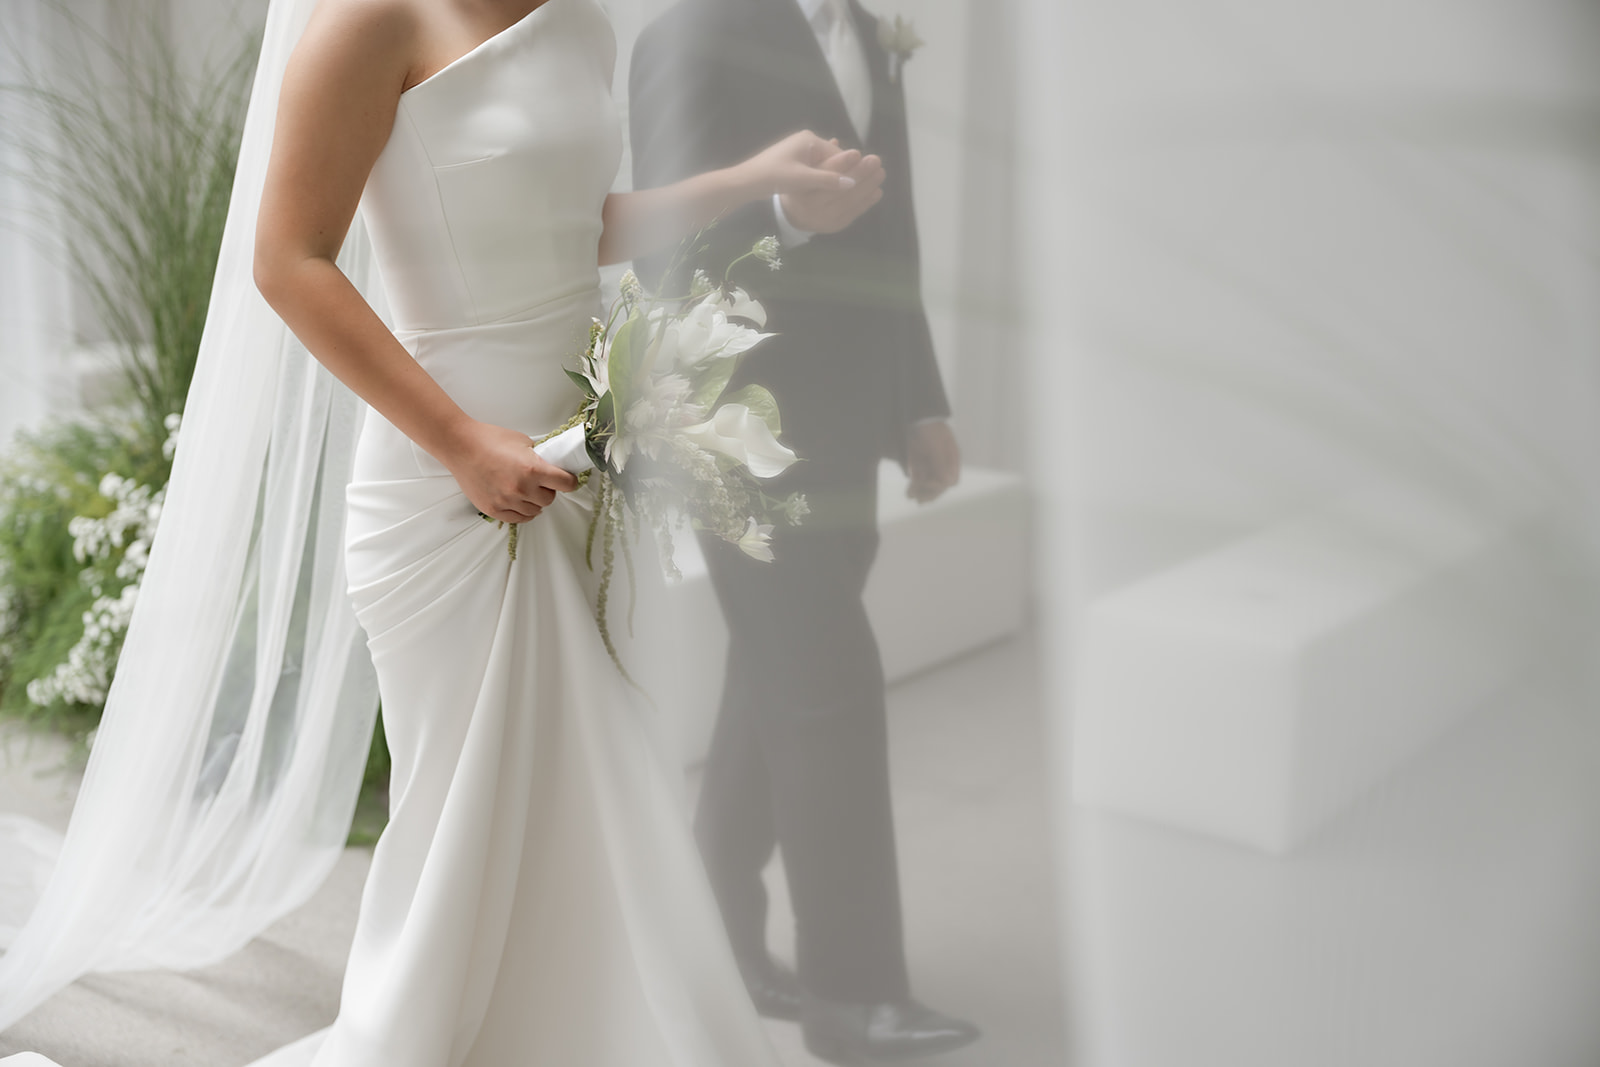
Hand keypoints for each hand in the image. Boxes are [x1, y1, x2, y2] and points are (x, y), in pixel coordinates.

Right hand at [444, 421, 580, 522]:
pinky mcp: (493, 509)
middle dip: (548, 490)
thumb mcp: (523, 442)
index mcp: (532, 469)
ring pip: (535, 511)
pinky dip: (522, 512)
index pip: (566, 484)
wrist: (460, 446)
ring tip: (526, 490)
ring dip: (534, 502)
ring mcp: (506, 501)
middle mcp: (521, 488)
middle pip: (549, 499)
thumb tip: (551, 467)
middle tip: (541, 482)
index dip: (569, 481)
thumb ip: (539, 458)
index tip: (568, 480)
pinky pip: (518, 519)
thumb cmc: (489, 440)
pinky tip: (519, 501)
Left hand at [739, 130, 868, 200]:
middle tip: (854, 191)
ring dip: (829, 177)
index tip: (861, 184)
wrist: (747, 181)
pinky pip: (813, 168)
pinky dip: (819, 177)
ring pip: (822, 165)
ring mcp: (799, 150)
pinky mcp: (793, 160)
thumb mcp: (803, 179)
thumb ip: (829, 180)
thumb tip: (853, 183)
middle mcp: (806, 140)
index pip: (839, 155)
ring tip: (840, 192)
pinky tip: (824, 189)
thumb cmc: (774, 176)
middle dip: (840, 173)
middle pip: (832, 159)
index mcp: (810, 139)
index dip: (850, 170)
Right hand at [780, 143, 885, 234]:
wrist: (794, 215)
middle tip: (875, 160)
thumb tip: (836, 141)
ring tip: (880, 173)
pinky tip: (877, 191)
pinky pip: (853, 212)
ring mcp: (822, 217)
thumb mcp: (807, 169)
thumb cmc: (803, 185)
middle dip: (860, 172)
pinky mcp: (833, 226)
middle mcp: (810, 204)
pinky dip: (866, 202)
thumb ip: (821, 157)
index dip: (841, 162)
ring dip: (868, 186)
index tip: (857, 152)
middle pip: (839, 186)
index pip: (824, 172)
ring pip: (849, 200)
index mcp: (801, 186)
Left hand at [905, 420, 958, 503]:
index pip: (950, 480)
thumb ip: (940, 463)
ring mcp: (930, 461)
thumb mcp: (936, 445)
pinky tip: (909, 491)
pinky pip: (919, 476)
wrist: (916, 414)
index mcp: (951, 458)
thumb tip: (948, 484)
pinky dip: (914, 484)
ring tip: (910, 496)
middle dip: (929, 493)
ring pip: (927, 482)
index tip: (929, 482)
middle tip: (920, 501)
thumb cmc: (930, 428)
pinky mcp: (919, 460)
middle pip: (938, 483)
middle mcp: (942, 462)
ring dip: (920, 490)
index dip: (940, 485)